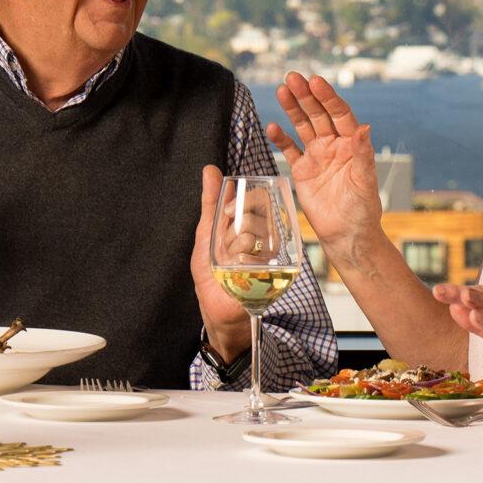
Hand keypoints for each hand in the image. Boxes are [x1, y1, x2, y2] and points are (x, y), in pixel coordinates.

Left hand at [189, 166, 255, 364]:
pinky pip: (258, 256)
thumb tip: (210, 170)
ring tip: (230, 263)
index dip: (239, 205)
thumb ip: (210, 202)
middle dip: (232, 231)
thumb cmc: (212, 275)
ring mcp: (271, 255)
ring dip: (234, 249)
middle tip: (226, 247)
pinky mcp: (276, 273)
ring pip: (253, 235)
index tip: (229, 214)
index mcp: (251, 225)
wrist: (220, 313)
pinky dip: (242, 264)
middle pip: (252, 216)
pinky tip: (238, 271)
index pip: (254, 200)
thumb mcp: (206, 235)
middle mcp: (265, 238)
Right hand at [264, 74, 384, 261]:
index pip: (339, 114)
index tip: (316, 81)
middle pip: (318, 114)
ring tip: (282, 90)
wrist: (347, 235)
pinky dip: (281, 139)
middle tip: (292, 78)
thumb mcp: (365, 181)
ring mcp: (317, 157)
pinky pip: (289, 150)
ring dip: (293, 109)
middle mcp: (334, 146)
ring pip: (303, 126)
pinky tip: (272, 127)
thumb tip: (364, 127)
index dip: (328, 97)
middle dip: (306, 96)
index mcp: (351, 145)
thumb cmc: (362, 210)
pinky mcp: (302, 171)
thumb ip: (362, 154)